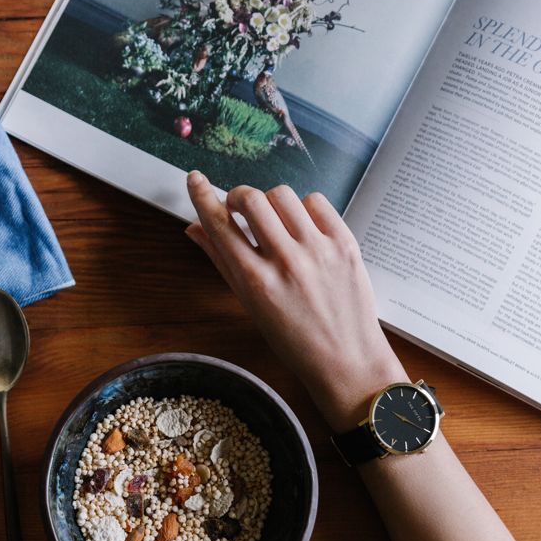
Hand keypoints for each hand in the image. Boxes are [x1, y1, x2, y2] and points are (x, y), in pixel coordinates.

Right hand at [184, 172, 406, 430]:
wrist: (347, 361)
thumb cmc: (294, 340)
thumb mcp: (250, 305)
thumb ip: (221, 262)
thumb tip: (194, 228)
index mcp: (255, 281)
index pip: (219, 224)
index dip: (202, 196)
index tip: (195, 179)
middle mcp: (286, 261)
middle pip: (251, 198)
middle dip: (238, 196)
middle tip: (239, 208)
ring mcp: (318, 250)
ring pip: (282, 195)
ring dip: (271, 202)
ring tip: (275, 222)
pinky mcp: (345, 243)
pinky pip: (316, 202)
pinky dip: (303, 208)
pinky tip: (302, 227)